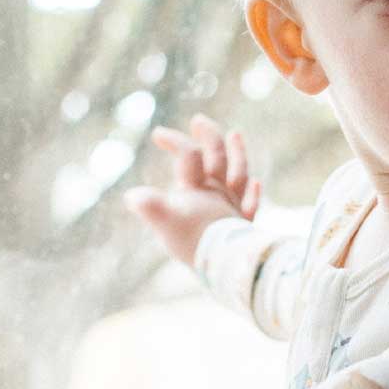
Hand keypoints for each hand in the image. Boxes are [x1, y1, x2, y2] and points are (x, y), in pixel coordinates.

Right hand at [123, 111, 260, 267]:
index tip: (157, 133)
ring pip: (239, 175)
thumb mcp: (167, 224)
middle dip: (209, 137)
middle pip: (217, 157)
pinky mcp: (242, 228)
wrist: (226, 267)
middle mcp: (218, 194)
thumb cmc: (195, 243)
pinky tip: (256, 183)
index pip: (188, 155)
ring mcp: (233, 208)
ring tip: (236, 134)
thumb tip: (133, 197)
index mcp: (198, 188)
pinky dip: (252, 193)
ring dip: (238, 154)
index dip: (174, 140)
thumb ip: (150, 207)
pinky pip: (250, 206)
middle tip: (198, 120)